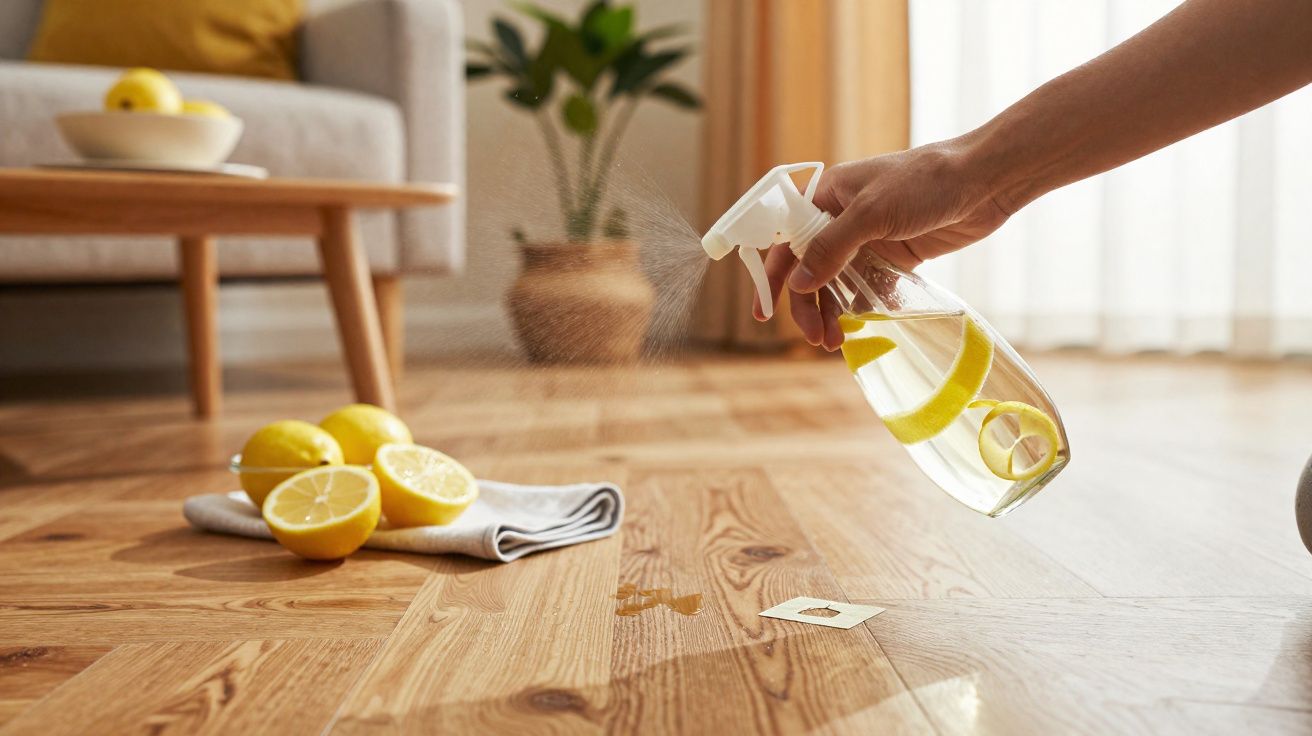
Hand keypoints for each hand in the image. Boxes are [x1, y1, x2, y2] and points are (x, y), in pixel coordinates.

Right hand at [752, 141, 1011, 349]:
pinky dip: (863, 309)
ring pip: (839, 283)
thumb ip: (831, 248)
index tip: (763, 313)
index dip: (773, 277)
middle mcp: (843, 218)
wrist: (985, 181)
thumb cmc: (926, 182)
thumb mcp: (872, 213)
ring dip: (834, 313)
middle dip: (808, 305)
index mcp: (827, 197)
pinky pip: (869, 288)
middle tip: (816, 337)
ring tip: (836, 343)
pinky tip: (862, 329)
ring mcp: (870, 239)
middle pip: (810, 269)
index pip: (786, 240)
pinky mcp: (896, 256)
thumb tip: (797, 283)